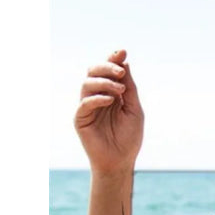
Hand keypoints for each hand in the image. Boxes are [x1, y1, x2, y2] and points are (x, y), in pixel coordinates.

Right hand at [73, 48, 144, 175]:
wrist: (121, 162)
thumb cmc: (129, 138)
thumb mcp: (134, 110)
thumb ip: (130, 88)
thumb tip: (125, 62)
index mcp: (110, 93)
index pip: (108, 71)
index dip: (113, 59)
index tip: (122, 51)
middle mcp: (97, 97)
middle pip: (94, 72)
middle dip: (107, 68)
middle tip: (120, 72)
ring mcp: (87, 107)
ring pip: (88, 84)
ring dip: (104, 82)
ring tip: (120, 89)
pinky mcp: (80, 118)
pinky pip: (85, 103)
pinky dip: (97, 98)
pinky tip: (111, 100)